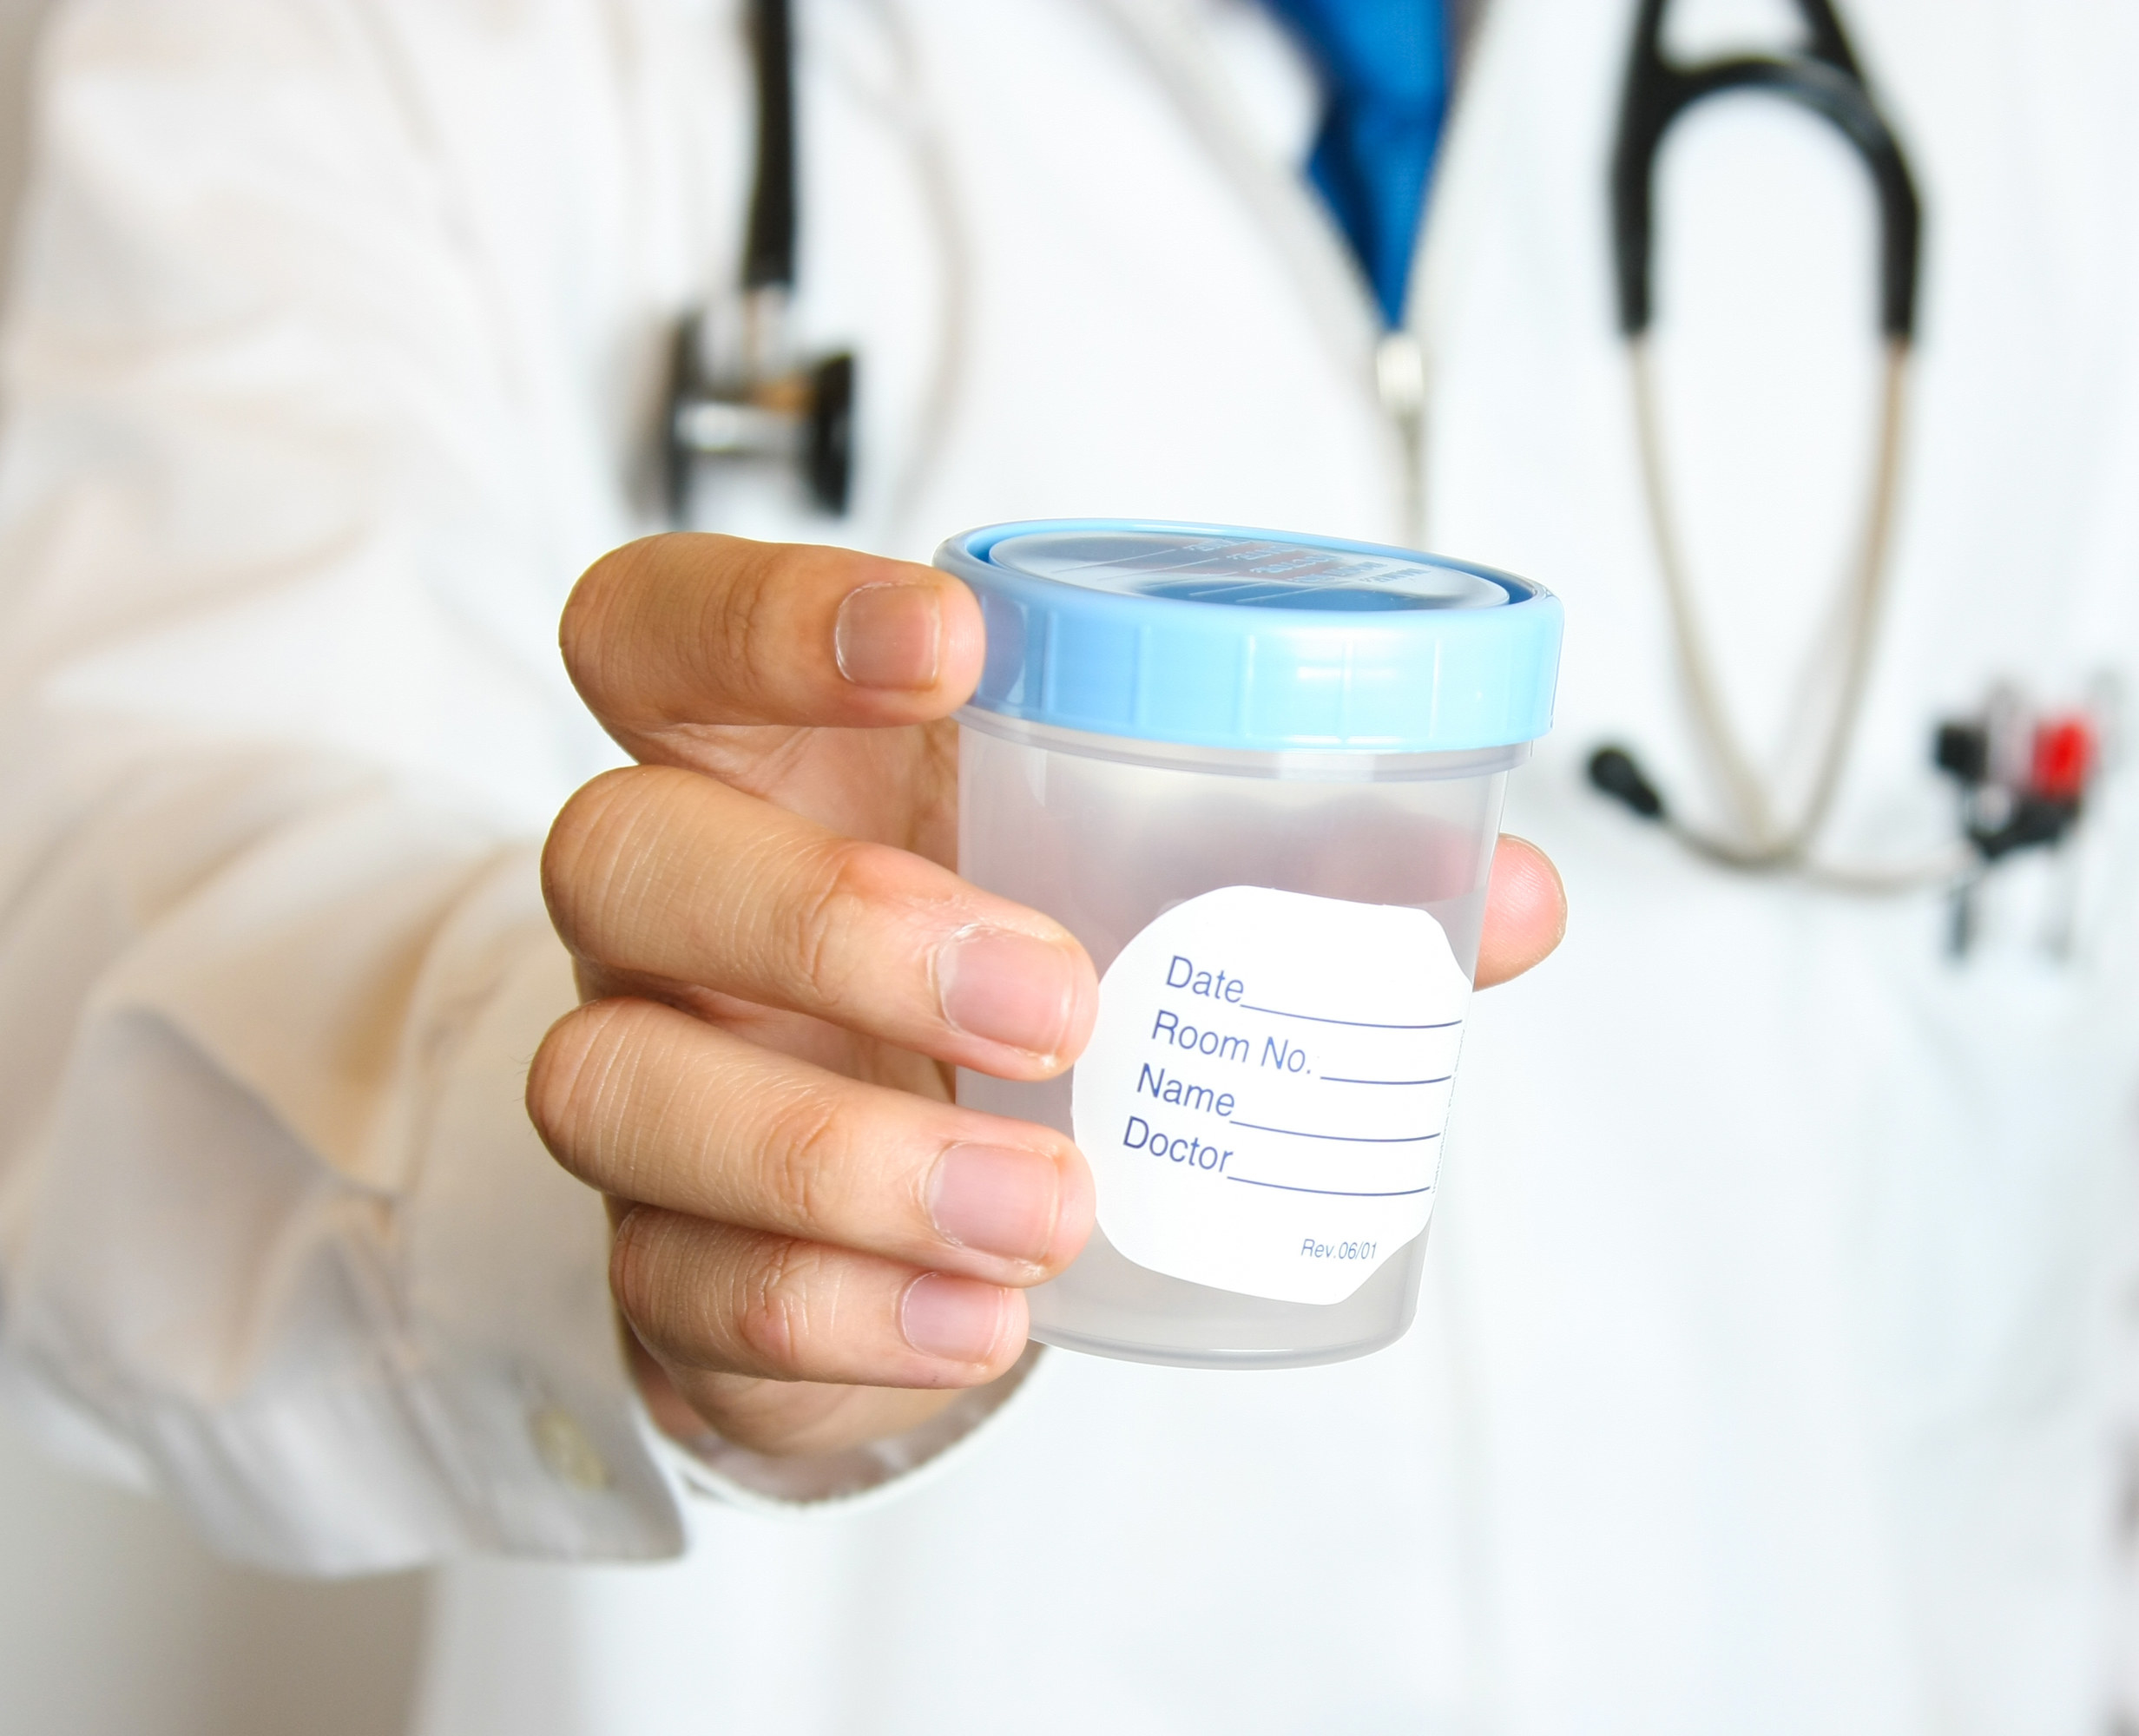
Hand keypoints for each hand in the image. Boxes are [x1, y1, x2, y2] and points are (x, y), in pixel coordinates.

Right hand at [527, 534, 1566, 1458]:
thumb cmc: (1011, 983)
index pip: (674, 625)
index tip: (957, 644)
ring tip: (1046, 1205)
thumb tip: (1511, 894)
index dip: (779, 612)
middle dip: (836, 917)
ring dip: (844, 1150)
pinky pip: (683, 1282)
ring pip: (619, 1081)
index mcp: (773, 758)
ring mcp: (647, 1077)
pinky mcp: (659, 1263)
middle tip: (1059, 999)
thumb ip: (1305, 875)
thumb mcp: (1127, 895)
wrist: (899, 1209)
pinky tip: (986, 1321)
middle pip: (625, 846)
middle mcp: (672, 906)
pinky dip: (843, 1306)